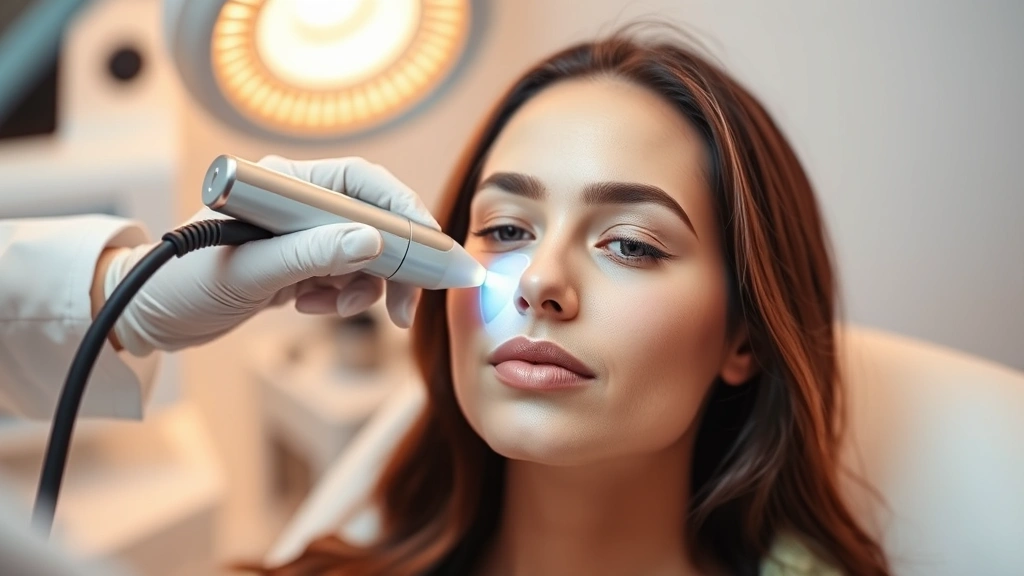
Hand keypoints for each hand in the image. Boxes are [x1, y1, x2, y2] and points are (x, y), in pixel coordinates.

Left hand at [100, 155, 439, 355]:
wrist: (148, 317)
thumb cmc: (180, 283)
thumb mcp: (247, 272)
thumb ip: (310, 254)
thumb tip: (372, 241)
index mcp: (289, 183)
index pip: (366, 185)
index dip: (407, 215)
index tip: (436, 254)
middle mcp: (300, 201)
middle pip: (375, 223)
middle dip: (393, 266)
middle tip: (405, 309)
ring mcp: (301, 233)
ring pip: (364, 256)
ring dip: (361, 289)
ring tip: (325, 307)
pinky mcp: (300, 262)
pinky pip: (344, 278)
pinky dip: (339, 298)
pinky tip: (306, 306)